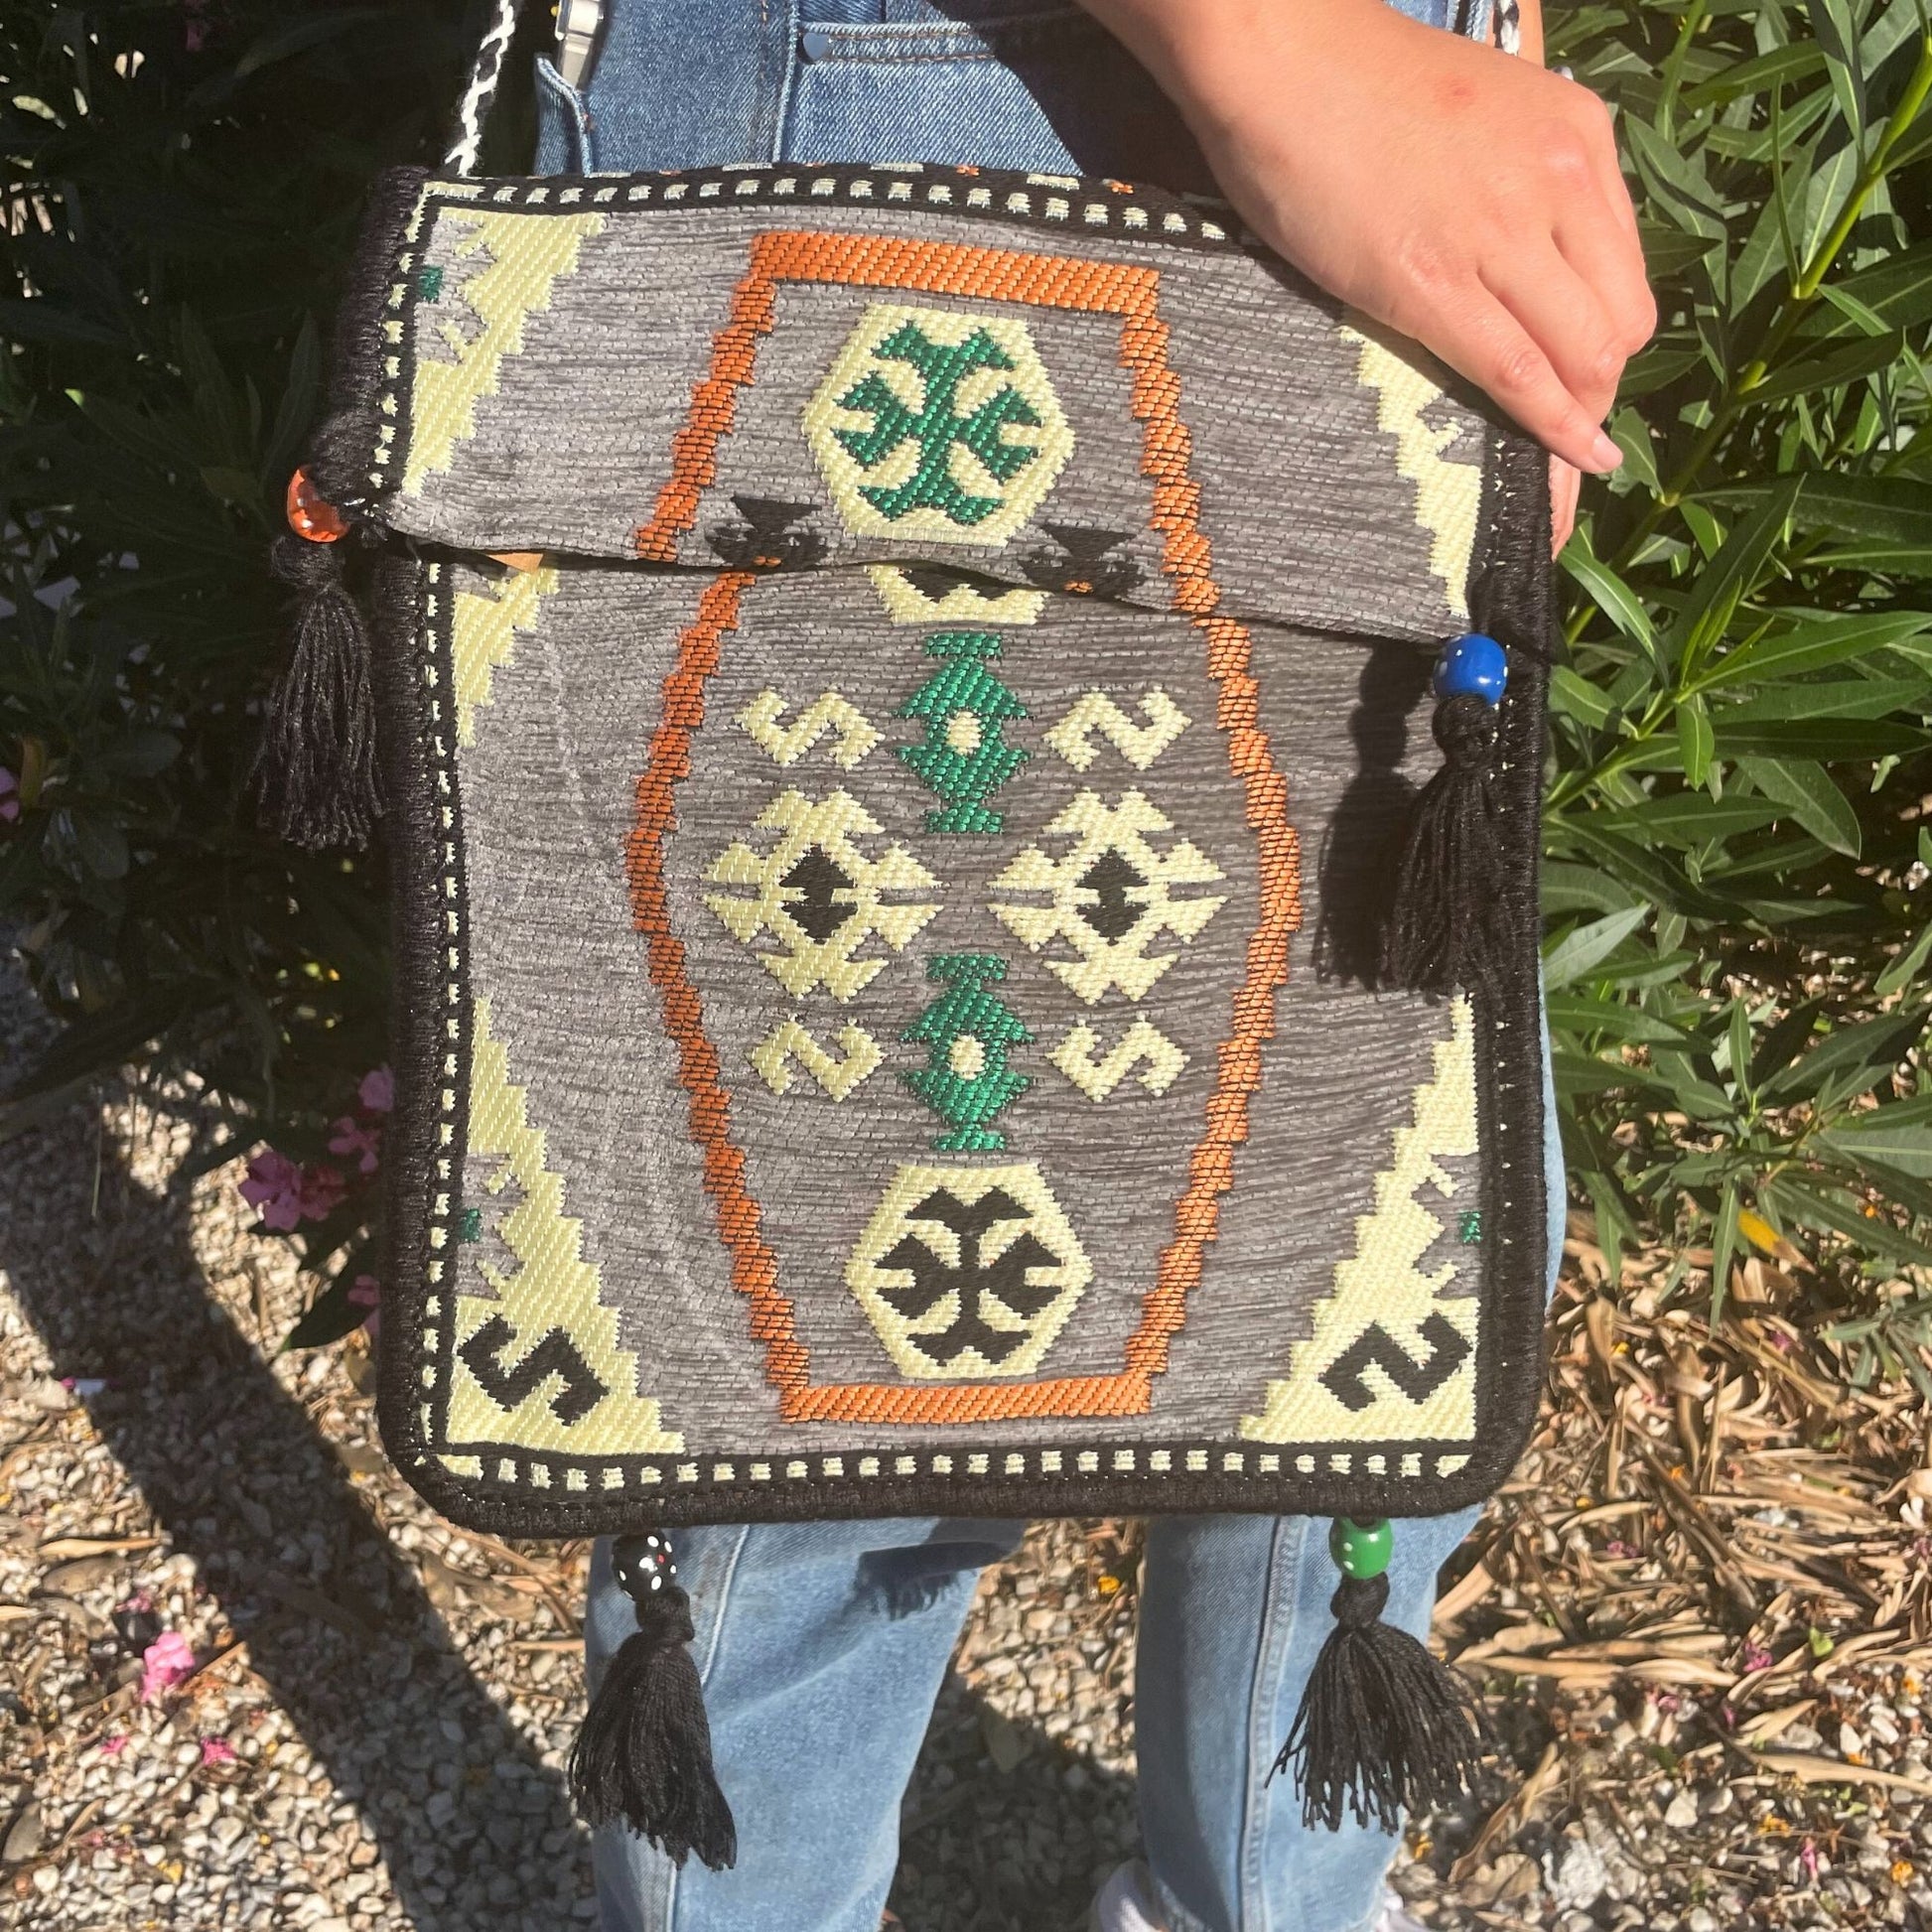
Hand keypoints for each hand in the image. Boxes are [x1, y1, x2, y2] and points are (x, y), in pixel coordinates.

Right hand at [1080, 0, 1653, 538]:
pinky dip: (1548, 432)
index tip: (1593, 394)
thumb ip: (1521, 178)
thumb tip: (1523, 263)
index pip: (1627, 270)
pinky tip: (1563, 471)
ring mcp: (1500, 234)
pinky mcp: (1433, 283)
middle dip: (1599, 393)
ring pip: (1581, 355)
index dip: (1612, 347)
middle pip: (1618, 322)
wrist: (1281, 56)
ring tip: (1561, 473)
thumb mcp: (1483, 111)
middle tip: (1567, 439)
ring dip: (1576, 424)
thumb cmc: (1355, 83)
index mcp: (1576, 137)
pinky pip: (1517, 373)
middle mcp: (1557, 184)